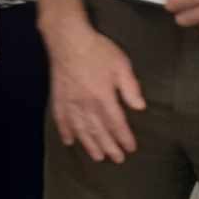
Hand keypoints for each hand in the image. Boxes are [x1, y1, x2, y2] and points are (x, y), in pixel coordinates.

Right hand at [47, 22, 145, 162]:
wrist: (68, 38)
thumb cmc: (97, 50)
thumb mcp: (121, 65)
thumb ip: (131, 87)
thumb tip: (140, 107)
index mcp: (103, 96)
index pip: (116, 123)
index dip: (124, 137)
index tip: (131, 148)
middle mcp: (86, 103)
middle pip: (99, 130)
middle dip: (109, 147)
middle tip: (117, 159)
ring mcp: (70, 101)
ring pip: (81, 129)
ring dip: (89, 144)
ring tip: (97, 157)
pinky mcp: (59, 97)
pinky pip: (61, 118)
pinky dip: (65, 131)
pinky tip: (69, 141)